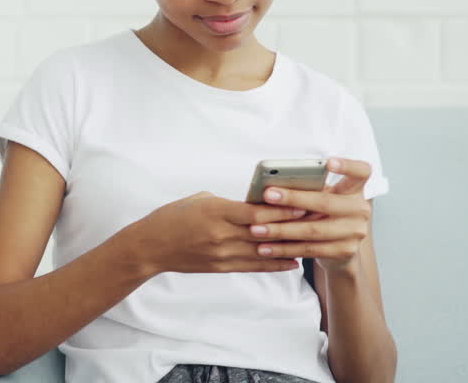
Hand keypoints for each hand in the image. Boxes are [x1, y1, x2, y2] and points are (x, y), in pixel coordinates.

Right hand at [132, 191, 309, 274]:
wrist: (151, 247)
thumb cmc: (174, 216)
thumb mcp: (201, 199)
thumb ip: (230, 203)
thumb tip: (256, 203)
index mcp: (216, 211)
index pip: (256, 212)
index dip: (282, 209)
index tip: (304, 203)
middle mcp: (221, 234)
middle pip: (265, 232)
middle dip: (292, 226)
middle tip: (316, 220)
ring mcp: (222, 254)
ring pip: (263, 252)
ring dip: (288, 247)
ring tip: (311, 241)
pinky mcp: (220, 267)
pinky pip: (253, 266)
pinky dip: (275, 265)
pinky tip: (293, 261)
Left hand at [248, 158, 372, 274]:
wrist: (341, 251)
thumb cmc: (324, 214)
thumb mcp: (322, 198)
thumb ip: (308, 190)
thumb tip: (271, 187)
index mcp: (355, 190)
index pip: (361, 171)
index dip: (347, 165)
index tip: (328, 162)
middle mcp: (360, 210)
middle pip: (326, 202)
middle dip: (293, 199)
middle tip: (268, 195)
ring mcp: (356, 232)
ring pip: (313, 230)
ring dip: (281, 230)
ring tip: (256, 229)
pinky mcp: (345, 252)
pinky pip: (309, 249)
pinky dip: (284, 249)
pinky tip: (265, 248)